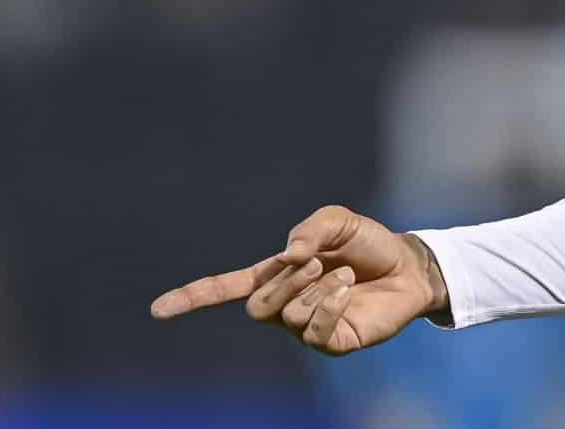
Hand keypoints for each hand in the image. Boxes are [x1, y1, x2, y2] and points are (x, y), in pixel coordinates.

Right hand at [149, 204, 450, 354]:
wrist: (407, 265)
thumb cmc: (368, 243)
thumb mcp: (337, 221)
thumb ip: (309, 229)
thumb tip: (287, 255)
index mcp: (277, 275)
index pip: (225, 290)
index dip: (193, 297)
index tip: (157, 310)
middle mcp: (286, 304)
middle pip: (257, 307)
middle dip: (284, 282)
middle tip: (317, 261)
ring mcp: (308, 327)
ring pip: (287, 317)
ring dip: (315, 290)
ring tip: (343, 272)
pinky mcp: (333, 342)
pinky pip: (315, 332)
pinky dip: (329, 305)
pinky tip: (346, 288)